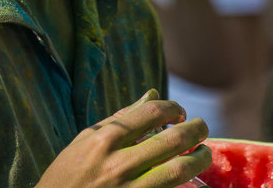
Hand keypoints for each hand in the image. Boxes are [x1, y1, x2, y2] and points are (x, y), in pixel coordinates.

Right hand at [36, 89, 210, 187]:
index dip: (173, 108)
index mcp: (105, 139)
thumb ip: (122, 118)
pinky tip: (193, 180)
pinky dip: (187, 185)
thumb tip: (153, 94)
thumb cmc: (69, 172)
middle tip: (201, 127)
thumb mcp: (88, 138)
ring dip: (199, 159)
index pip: (152, 113)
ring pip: (179, 171)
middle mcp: (119, 163)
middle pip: (172, 140)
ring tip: (203, 152)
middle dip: (195, 129)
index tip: (179, 111)